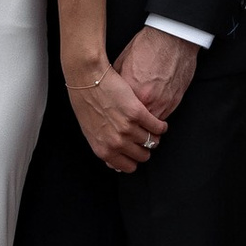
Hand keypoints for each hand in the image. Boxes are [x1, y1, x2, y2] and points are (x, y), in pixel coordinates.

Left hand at [67, 45, 165, 175]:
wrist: (87, 78)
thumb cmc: (85, 102)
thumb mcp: (89, 132)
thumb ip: (104, 148)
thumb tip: (114, 161)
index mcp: (104, 150)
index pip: (128, 167)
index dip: (134, 159)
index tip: (136, 152)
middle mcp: (116, 142)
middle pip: (142, 156)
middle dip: (145, 148)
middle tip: (145, 139)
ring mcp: (128, 128)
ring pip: (152, 141)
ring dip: (154, 136)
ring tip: (153, 129)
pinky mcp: (137, 113)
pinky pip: (157, 126)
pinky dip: (161, 126)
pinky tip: (159, 122)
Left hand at [117, 28, 199, 120]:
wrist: (173, 38)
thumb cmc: (148, 45)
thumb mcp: (123, 60)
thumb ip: (118, 81)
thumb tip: (111, 92)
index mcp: (131, 90)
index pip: (121, 113)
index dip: (117, 116)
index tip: (114, 117)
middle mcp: (147, 99)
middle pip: (136, 123)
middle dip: (131, 123)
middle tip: (126, 123)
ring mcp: (163, 102)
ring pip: (151, 124)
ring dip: (145, 123)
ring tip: (138, 120)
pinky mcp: (175, 101)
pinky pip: (164, 116)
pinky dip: (157, 116)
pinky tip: (152, 110)